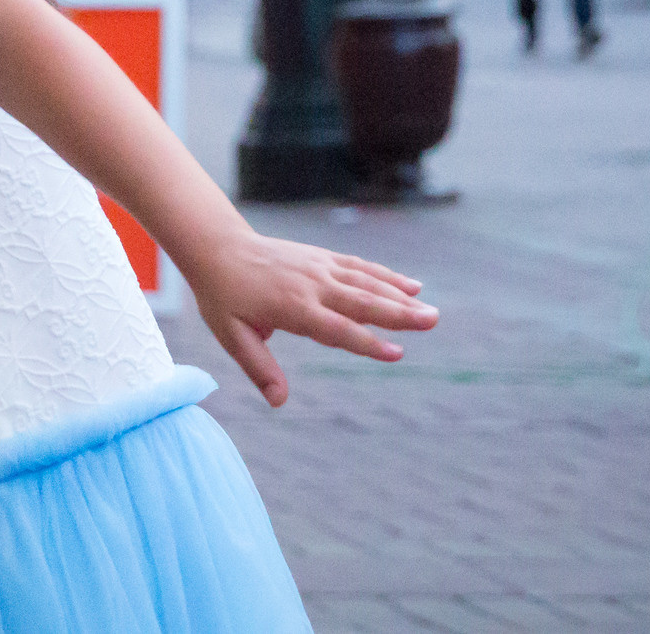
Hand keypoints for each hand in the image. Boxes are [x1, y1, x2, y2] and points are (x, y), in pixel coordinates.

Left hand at [182, 230, 437, 406]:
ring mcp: (319, 267)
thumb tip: (279, 402)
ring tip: (430, 310)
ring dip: (400, 295)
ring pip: (367, 282)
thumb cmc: (222, 296)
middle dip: (398, 314)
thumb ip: (259, 367)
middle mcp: (312, 284)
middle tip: (432, 322)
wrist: (217, 247)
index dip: (367, 343)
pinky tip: (412, 285)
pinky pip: (359, 266)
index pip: (336, 330)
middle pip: (362, 301)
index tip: (397, 354)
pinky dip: (386, 275)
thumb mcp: (231, 336)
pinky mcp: (321, 257)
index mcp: (292, 307)